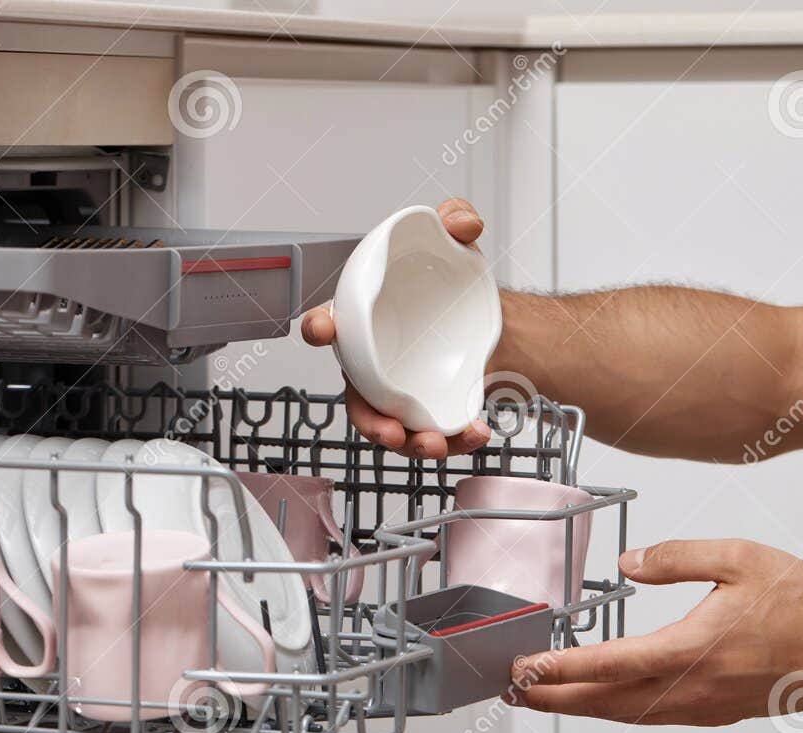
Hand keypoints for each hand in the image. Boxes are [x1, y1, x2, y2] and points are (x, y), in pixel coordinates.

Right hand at [301, 196, 494, 458]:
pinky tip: (475, 433)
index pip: (330, 323)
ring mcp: (399, 391)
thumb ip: (453, 217)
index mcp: (363, 320)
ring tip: (435, 444)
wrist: (482, 310)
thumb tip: (464, 224)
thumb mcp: (451, 239)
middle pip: (359, 398)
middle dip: (369, 420)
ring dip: (409, 443)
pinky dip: (453, 440)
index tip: (323, 330)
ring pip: (393, 426)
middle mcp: (373, 363)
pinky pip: (433, 431)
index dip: (320, 326)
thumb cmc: (445, 279)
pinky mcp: (429, 408)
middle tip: (389, 431)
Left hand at [508, 539, 802, 724]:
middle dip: (552, 700)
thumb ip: (677, 558)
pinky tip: (598, 699)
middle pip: (605, 703)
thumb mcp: (741, 558)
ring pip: (624, 715)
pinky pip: (649, 717)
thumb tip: (628, 564)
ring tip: (540, 699)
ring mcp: (701, 707)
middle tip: (512, 693)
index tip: (524, 669)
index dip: (560, 669)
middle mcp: (692, 688)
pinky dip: (613, 710)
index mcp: (693, 649)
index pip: (610, 664)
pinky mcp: (711, 712)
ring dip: (578, 709)